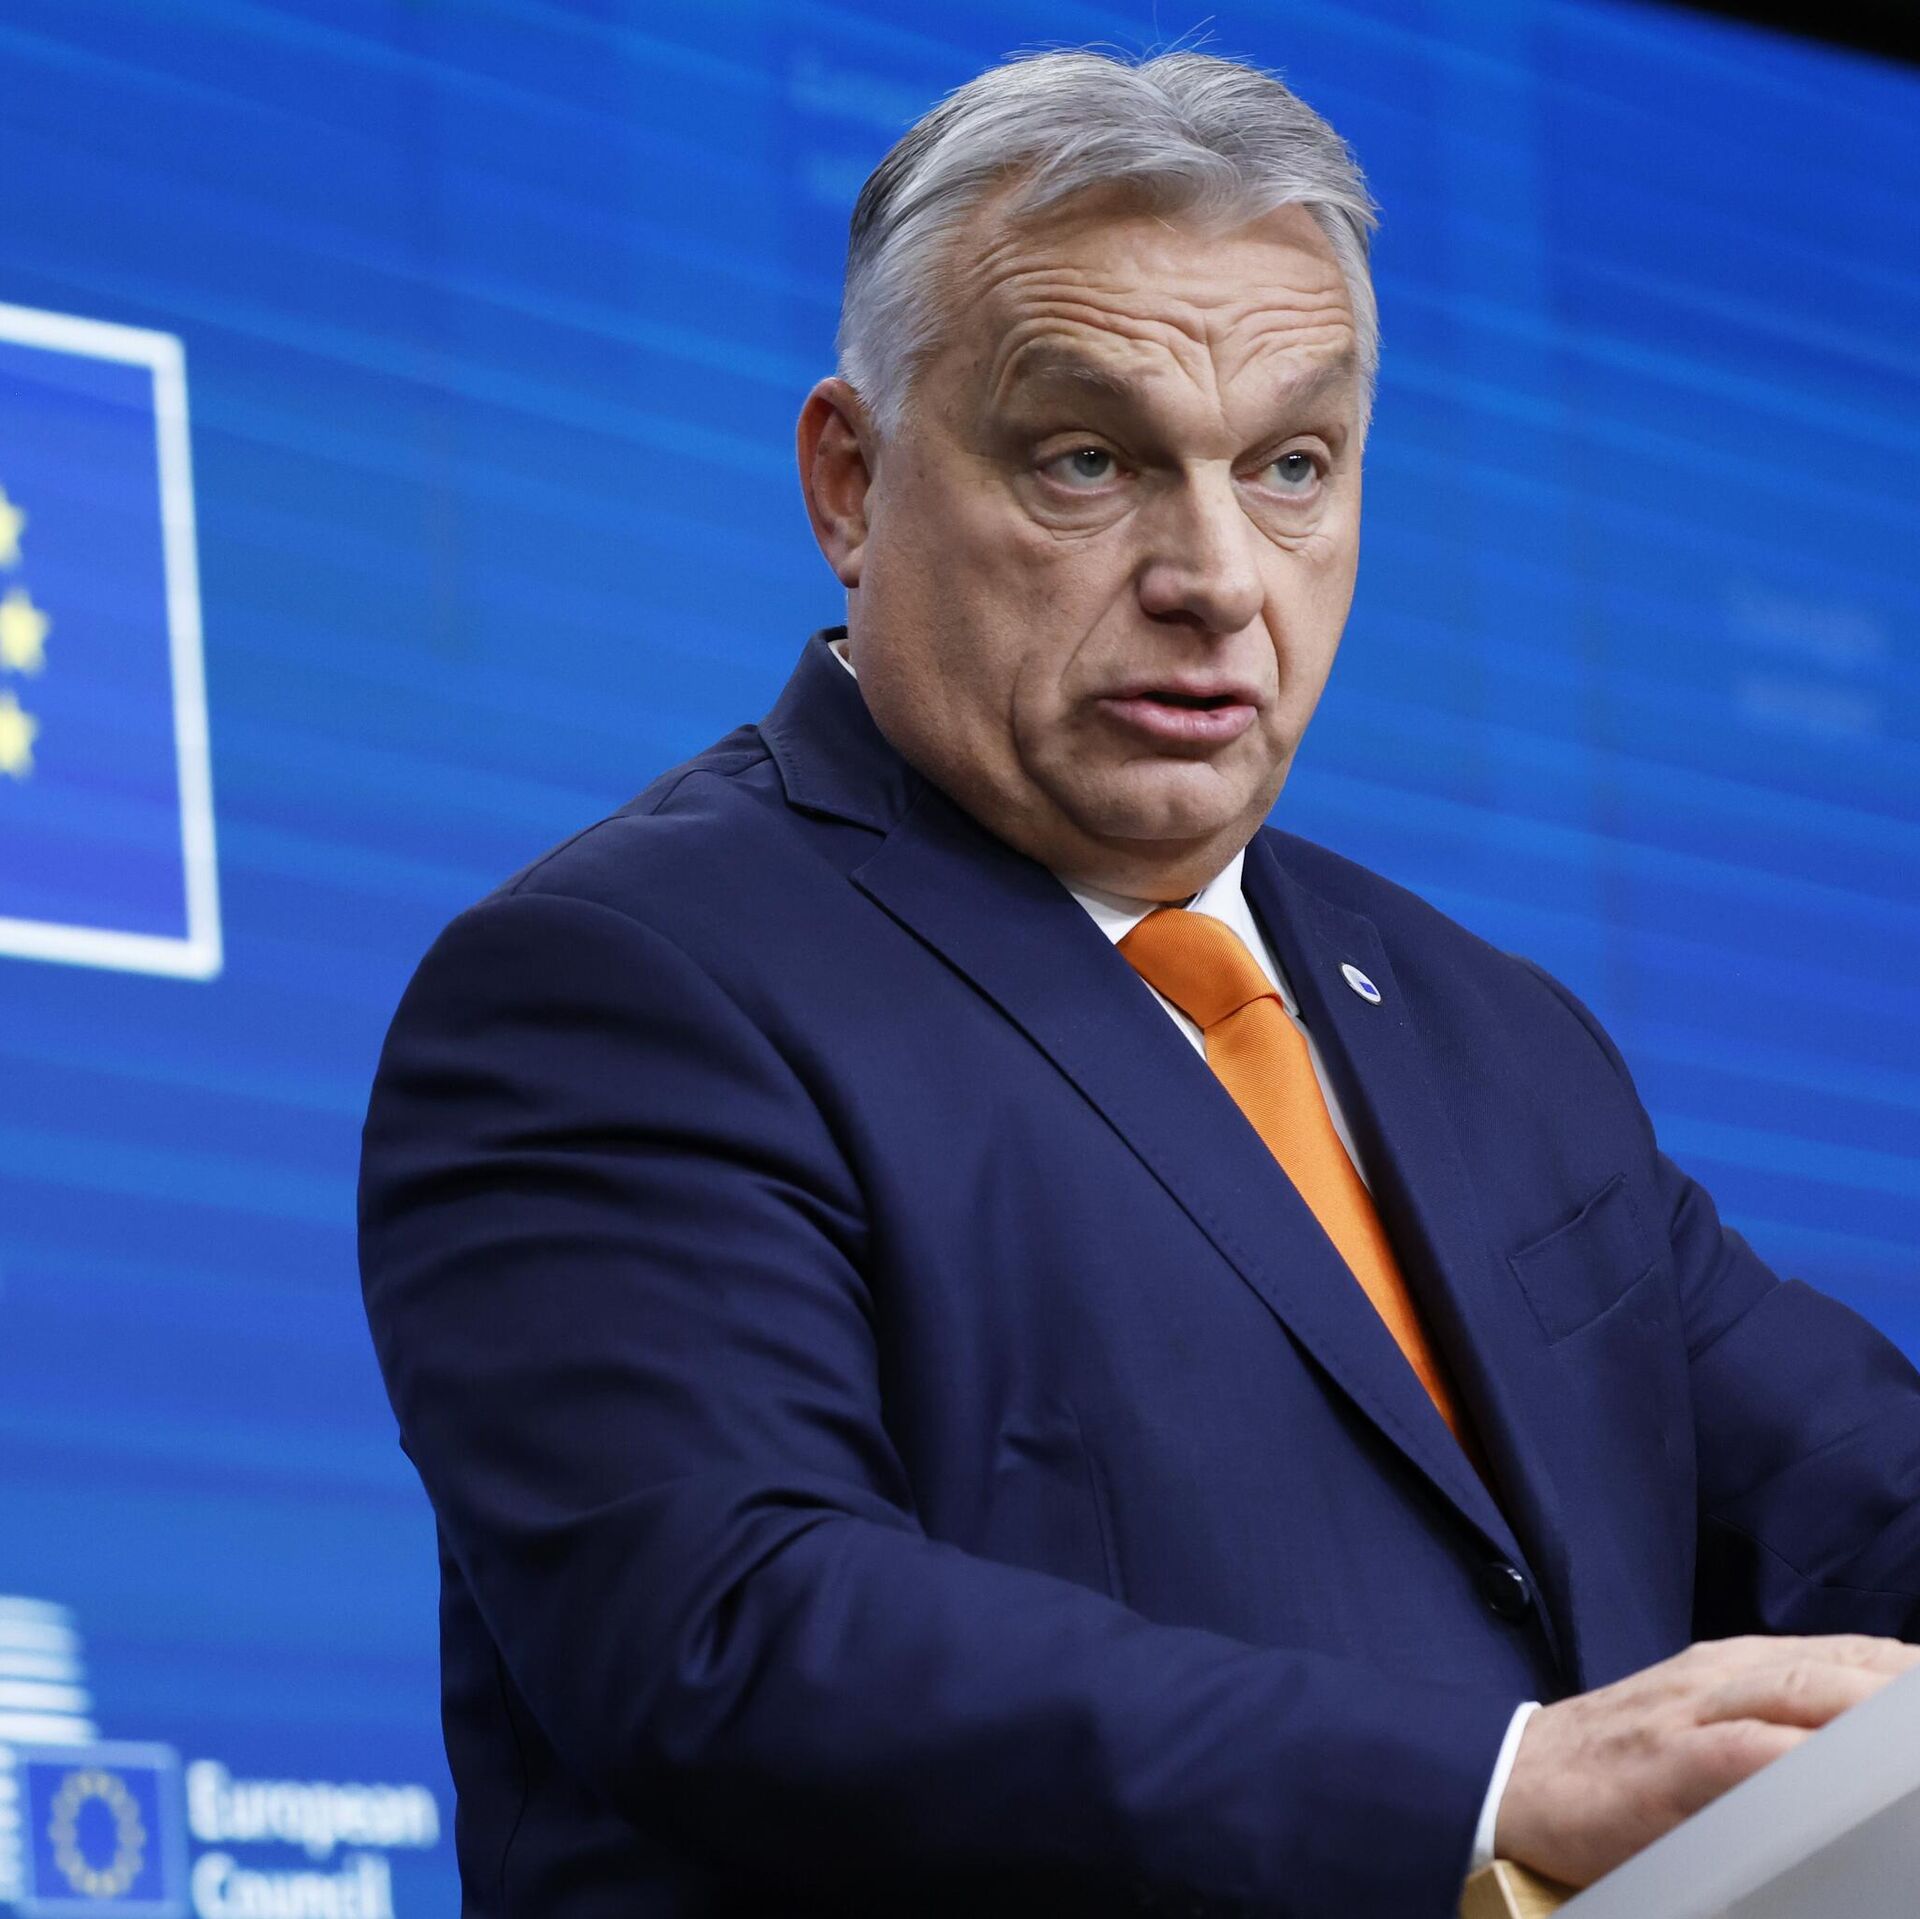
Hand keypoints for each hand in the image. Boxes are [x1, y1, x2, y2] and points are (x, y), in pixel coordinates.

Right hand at [1495, 1633, 1919, 1887]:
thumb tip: (1847, 1756)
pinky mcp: (1667, 1761)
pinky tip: (1848, 1775)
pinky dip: (1806, 1757)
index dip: (1905, 1668)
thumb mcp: (1692, 1728)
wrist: (1508, 1773)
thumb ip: (1762, 1726)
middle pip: (1838, 1669)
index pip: (1844, 1654)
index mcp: (1730, 1668)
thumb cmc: (1609, 1765)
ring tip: (1915, 1736)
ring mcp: (1692, 1713)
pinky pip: (1750, 1752)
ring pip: (1803, 1694)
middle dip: (1904, 1687)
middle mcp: (1719, 1677)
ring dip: (1875, 1712)